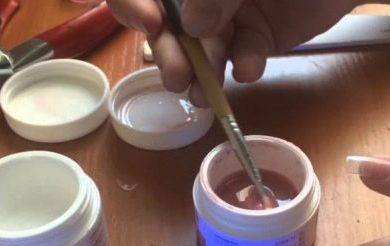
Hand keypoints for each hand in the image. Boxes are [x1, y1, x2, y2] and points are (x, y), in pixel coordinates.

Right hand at [106, 0, 357, 105]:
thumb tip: (192, 26)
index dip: (132, 5)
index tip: (148, 23)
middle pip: (169, 24)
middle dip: (170, 51)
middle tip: (177, 78)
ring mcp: (229, 16)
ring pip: (203, 48)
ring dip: (202, 70)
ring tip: (204, 93)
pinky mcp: (257, 39)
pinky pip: (242, 55)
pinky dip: (245, 63)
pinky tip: (252, 65)